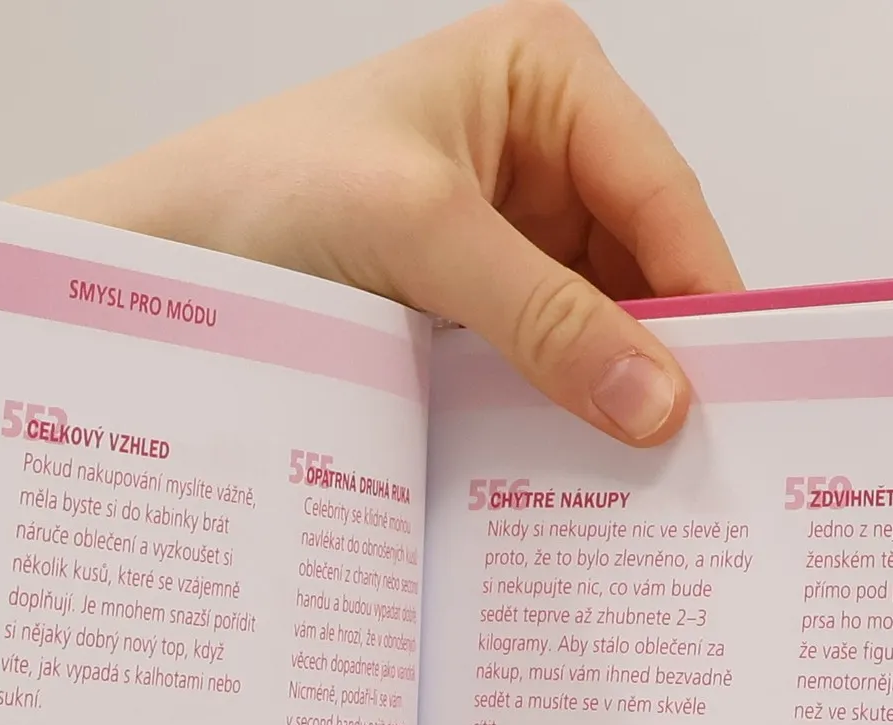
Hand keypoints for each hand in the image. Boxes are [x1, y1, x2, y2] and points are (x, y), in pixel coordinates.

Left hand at [24, 1, 741, 445]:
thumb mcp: (422, 234)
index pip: (662, 193)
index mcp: (546, 79)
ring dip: (609, 393)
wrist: (157, 261)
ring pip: (599, 322)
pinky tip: (572, 463)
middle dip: (658, 353)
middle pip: (641, 264)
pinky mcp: (475, 303)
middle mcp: (540, 148)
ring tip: (638, 476)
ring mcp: (509, 231)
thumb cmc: (263, 194)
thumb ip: (546, 315)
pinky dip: (560, 410)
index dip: (701, 295)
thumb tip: (656, 396)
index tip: (735, 393)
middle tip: (693, 456)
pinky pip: (546, 360)